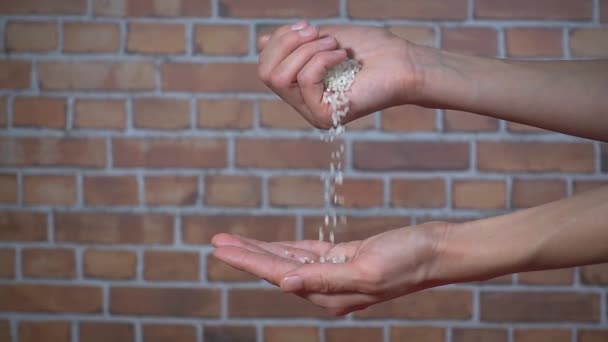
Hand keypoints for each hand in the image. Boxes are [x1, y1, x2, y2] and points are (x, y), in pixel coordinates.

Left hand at [211, 221, 448, 315]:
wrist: (435, 250)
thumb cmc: (407, 261)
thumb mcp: (366, 271)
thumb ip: (325, 280)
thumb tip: (285, 284)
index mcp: (329, 295)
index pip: (278, 275)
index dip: (247, 261)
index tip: (220, 249)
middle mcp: (328, 288)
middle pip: (278, 268)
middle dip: (246, 255)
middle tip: (216, 242)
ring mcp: (336, 273)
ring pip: (290, 260)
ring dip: (262, 249)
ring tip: (235, 241)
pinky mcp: (345, 258)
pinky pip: (309, 253)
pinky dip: (288, 247)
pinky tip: (274, 245)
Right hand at [257, 21, 421, 128]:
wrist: (402, 62)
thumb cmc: (370, 50)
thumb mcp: (322, 39)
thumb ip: (294, 43)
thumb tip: (261, 42)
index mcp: (301, 88)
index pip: (266, 65)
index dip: (279, 39)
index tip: (307, 27)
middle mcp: (303, 104)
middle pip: (266, 72)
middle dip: (288, 44)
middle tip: (320, 34)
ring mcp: (313, 113)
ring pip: (282, 76)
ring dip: (309, 51)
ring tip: (336, 46)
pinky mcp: (325, 116)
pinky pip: (304, 81)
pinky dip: (321, 60)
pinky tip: (342, 57)